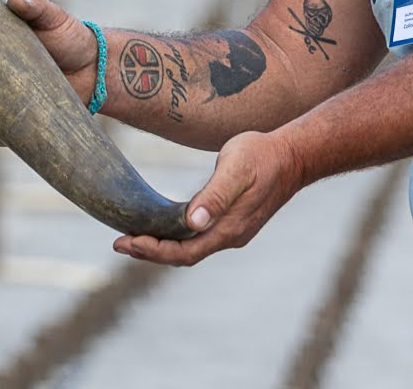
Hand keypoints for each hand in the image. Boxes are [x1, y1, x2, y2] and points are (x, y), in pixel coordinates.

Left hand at [112, 130, 302, 265]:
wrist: (293, 156)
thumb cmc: (262, 156)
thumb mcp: (236, 169)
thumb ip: (215, 195)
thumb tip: (193, 222)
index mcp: (228, 229)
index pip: (184, 252)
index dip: (153, 251)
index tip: (125, 242)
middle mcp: (229, 236)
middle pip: (184, 255)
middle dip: (150, 251)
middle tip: (119, 243)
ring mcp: (232, 231)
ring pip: (191, 248)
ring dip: (161, 245)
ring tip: (133, 237)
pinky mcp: (232, 222)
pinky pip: (198, 238)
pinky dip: (176, 236)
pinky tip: (163, 226)